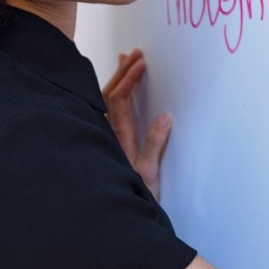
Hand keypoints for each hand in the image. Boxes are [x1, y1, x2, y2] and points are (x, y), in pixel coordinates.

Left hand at [103, 48, 172, 200]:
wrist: (116, 215)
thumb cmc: (133, 195)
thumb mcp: (149, 173)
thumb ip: (154, 144)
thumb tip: (164, 117)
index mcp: (117, 138)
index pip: (119, 99)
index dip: (129, 79)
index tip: (141, 63)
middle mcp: (107, 134)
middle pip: (108, 94)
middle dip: (123, 71)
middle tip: (136, 53)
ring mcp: (106, 136)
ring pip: (104, 100)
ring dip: (116, 79)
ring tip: (124, 60)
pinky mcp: (107, 141)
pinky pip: (105, 109)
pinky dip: (113, 92)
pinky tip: (116, 87)